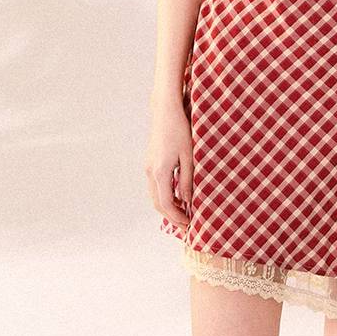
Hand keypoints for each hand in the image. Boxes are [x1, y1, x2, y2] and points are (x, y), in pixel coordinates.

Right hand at [145, 105, 192, 231]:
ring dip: (167, 206)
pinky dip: (164, 195)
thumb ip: (186, 179)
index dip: (176, 217)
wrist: (165, 111)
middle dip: (171, 216)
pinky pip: (155, 186)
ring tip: (184, 212)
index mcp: (160, 172)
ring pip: (155, 195)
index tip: (188, 224)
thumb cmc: (179, 130)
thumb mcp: (188, 156)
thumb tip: (187, 200)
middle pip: (157, 203)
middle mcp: (150, 172)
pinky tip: (177, 196)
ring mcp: (148, 167)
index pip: (166, 204)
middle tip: (186, 223)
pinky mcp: (150, 162)